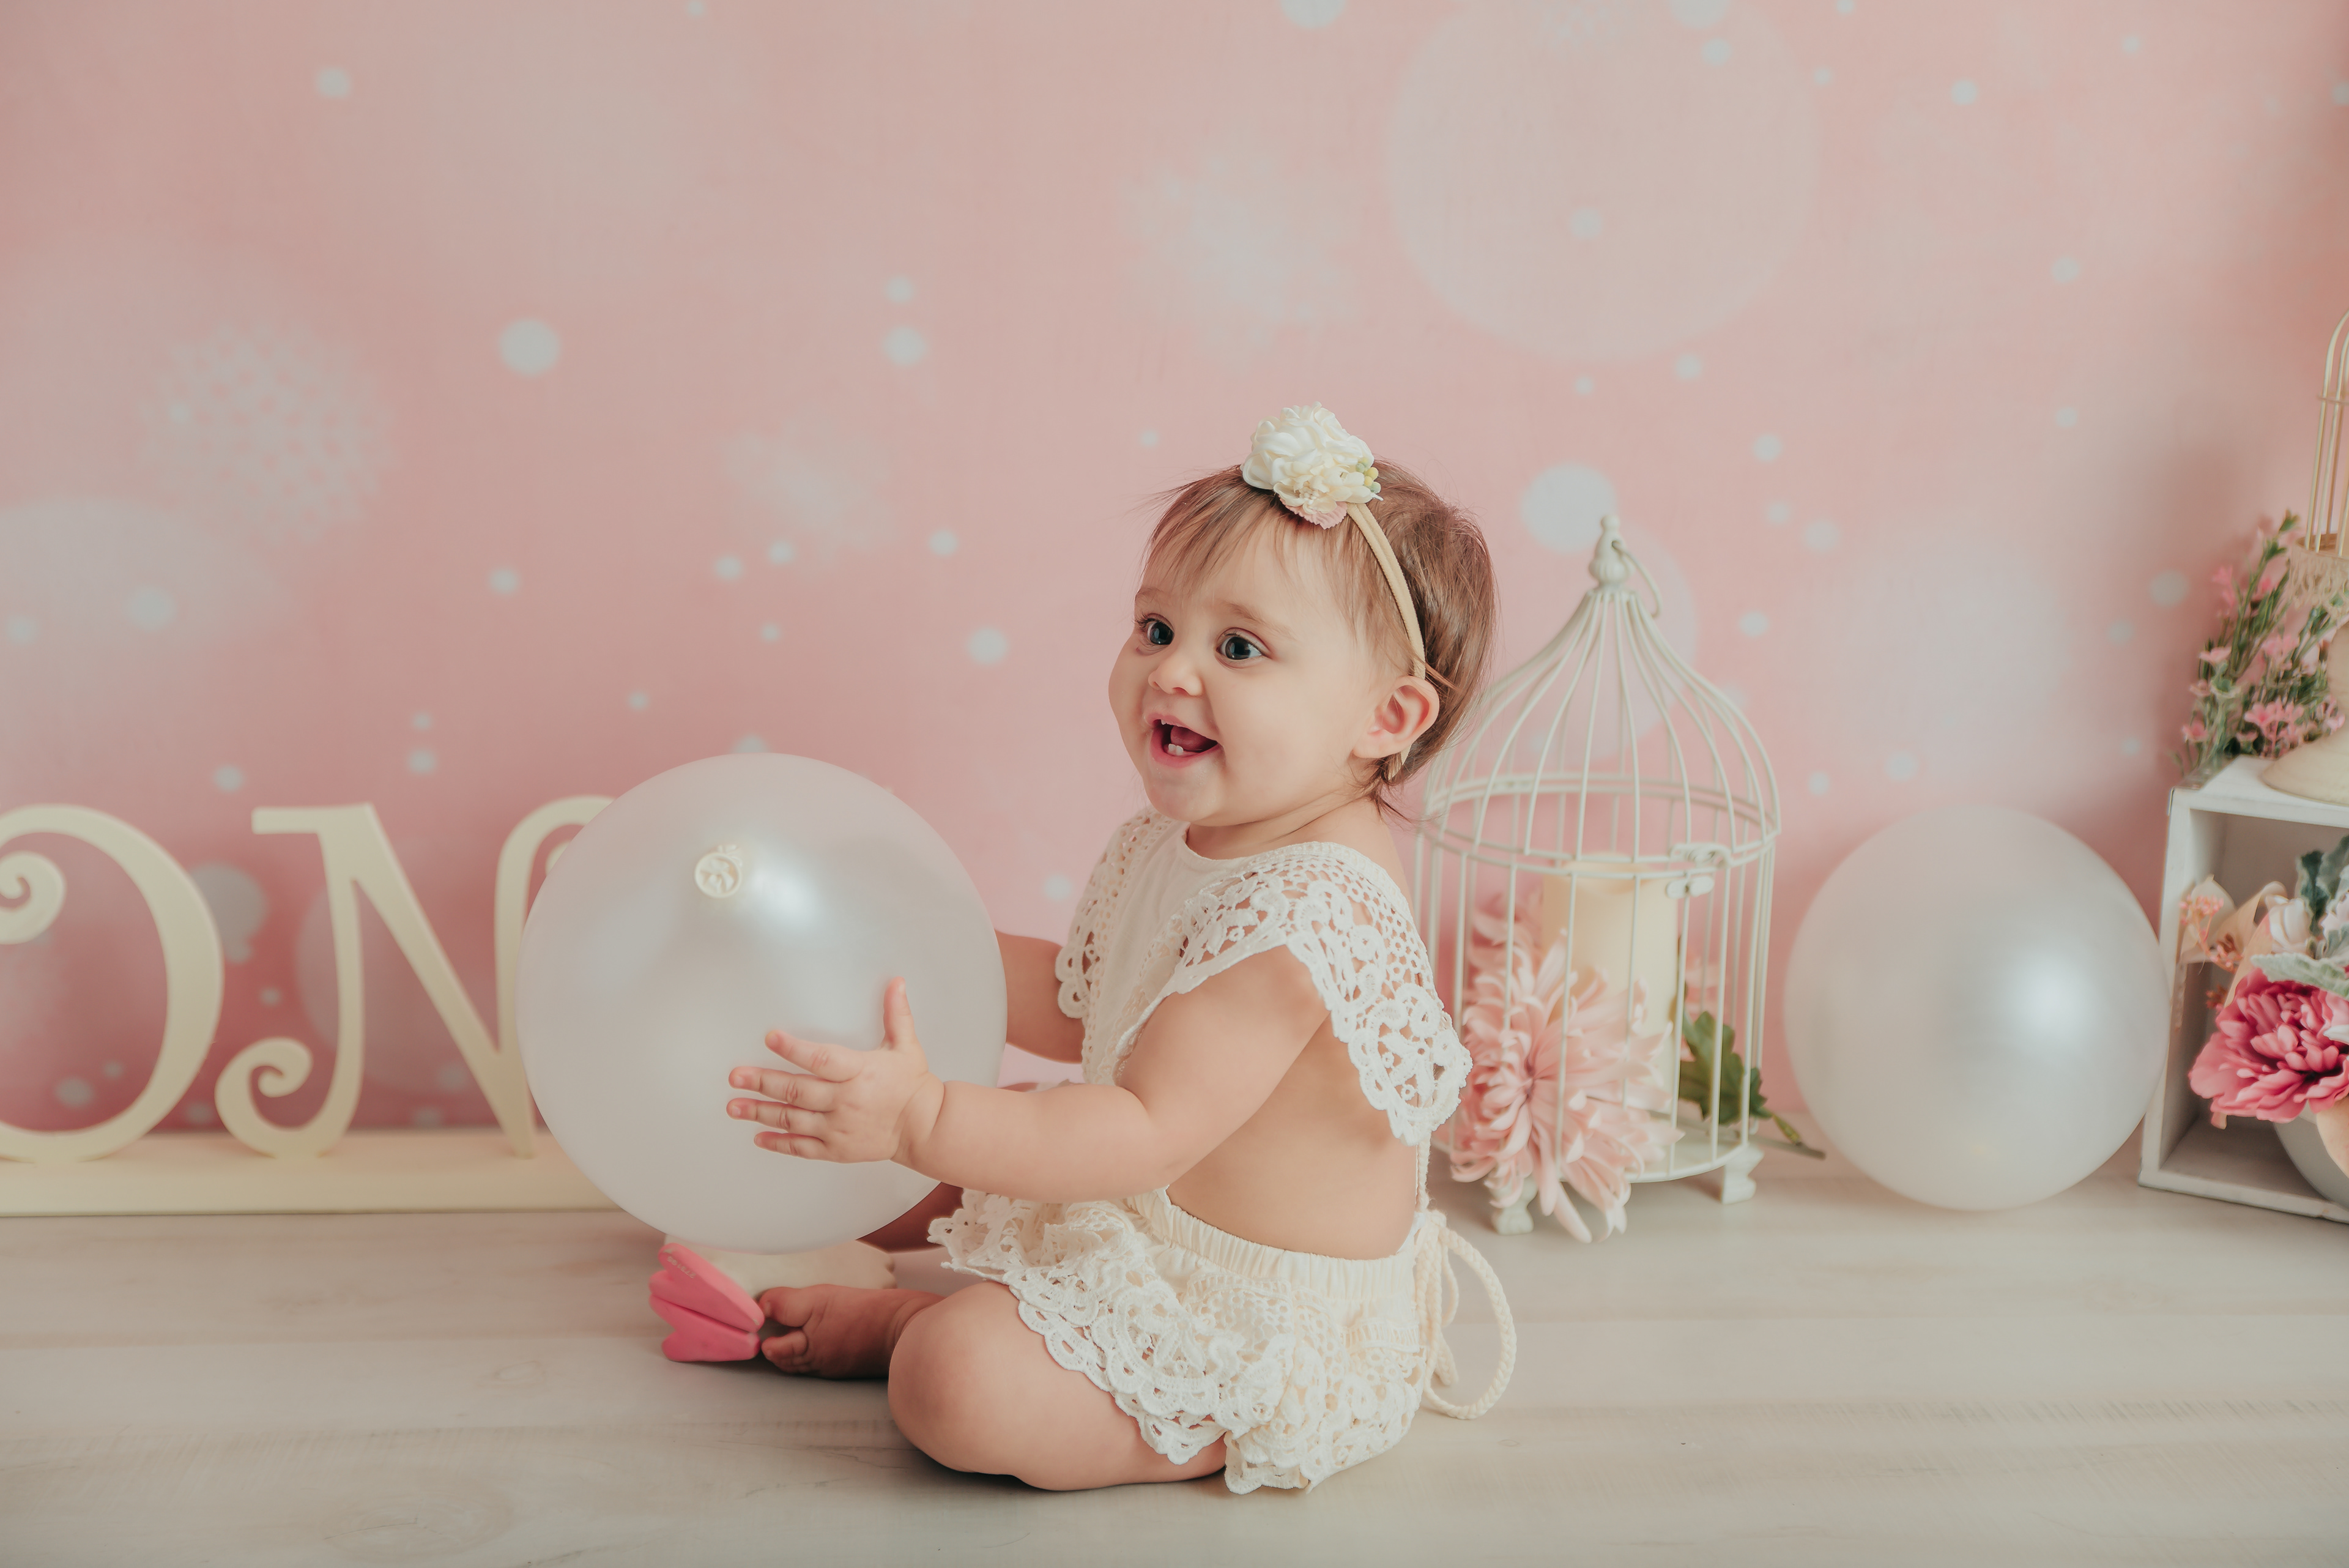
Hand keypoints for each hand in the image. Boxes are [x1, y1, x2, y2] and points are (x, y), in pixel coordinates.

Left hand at [727, 978, 943, 1165]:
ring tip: (734, 1106)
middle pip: (797, 1091)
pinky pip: (802, 1148)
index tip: (771, 1038)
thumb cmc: (912, 1085)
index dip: (794, 1049)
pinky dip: (778, 1143)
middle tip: (736, 1076)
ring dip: (760, 1111)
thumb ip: (896, 1014)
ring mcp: (838, 1127)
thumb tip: (896, 983)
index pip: (821, 1059)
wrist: (924, 1127)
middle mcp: (845, 1101)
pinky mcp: (837, 1148)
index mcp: (859, 1072)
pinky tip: (758, 1136)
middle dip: (762, 1082)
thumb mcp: (906, 1045)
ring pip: (792, 1119)